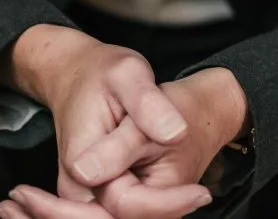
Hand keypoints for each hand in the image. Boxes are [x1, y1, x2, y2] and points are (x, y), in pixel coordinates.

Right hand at [0, 28, 213, 218]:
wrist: (77, 75)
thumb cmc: (101, 73)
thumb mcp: (129, 73)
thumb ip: (148, 104)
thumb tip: (173, 133)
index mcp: (80, 162)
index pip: (125, 203)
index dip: (167, 202)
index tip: (200, 191)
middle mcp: (76, 189)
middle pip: (122, 218)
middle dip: (164, 209)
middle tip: (199, 194)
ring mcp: (83, 196)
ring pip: (124, 218)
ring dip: (158, 210)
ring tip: (190, 191)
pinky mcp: (95, 197)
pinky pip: (123, 212)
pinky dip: (150, 208)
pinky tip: (175, 192)